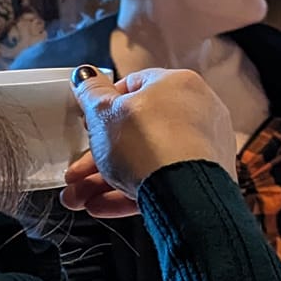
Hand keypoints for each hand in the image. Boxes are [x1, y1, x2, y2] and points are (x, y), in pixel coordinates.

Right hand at [64, 65, 235, 212]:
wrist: (186, 193)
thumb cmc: (149, 144)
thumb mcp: (104, 113)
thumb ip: (91, 93)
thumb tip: (85, 75)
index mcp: (177, 84)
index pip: (134, 87)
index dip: (105, 106)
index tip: (88, 124)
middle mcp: (197, 112)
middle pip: (136, 132)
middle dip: (97, 157)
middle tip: (75, 172)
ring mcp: (204, 147)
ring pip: (145, 161)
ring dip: (106, 180)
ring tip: (79, 197)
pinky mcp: (204, 178)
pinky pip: (161, 181)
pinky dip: (131, 192)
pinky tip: (101, 205)